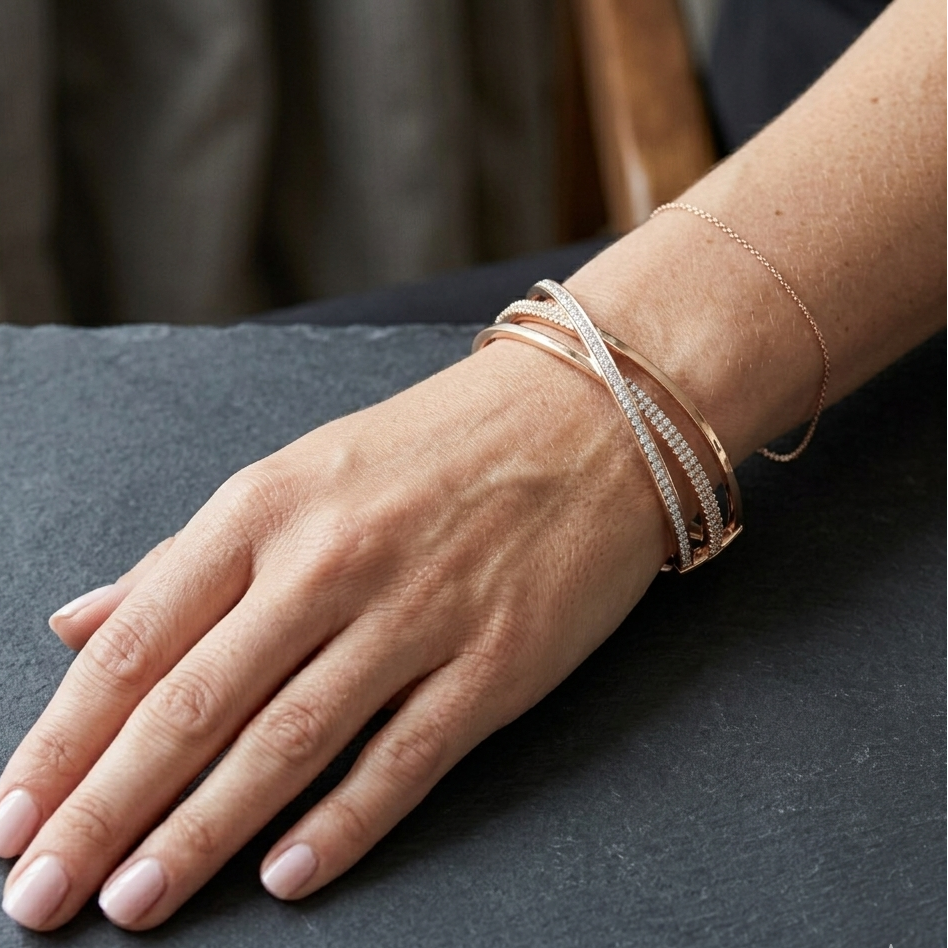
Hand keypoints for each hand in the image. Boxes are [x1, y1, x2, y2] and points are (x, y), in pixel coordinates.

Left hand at [0, 339, 669, 930]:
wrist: (584, 417)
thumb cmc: (434, 446)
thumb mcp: (298, 473)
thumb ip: (187, 557)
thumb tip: (81, 621)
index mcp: (267, 507)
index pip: (138, 642)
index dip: (64, 740)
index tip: (12, 818)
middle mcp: (332, 560)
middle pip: (194, 705)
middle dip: (107, 810)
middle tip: (43, 893)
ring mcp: (419, 612)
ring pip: (288, 741)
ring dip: (202, 832)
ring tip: (134, 901)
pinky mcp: (497, 659)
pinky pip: (405, 755)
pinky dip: (342, 823)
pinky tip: (284, 874)